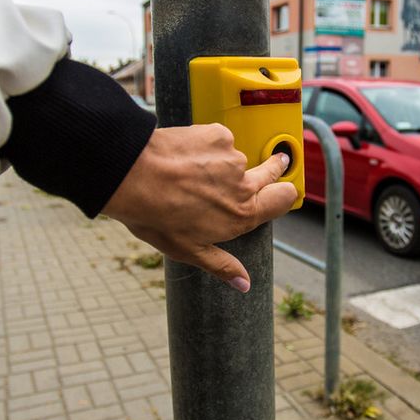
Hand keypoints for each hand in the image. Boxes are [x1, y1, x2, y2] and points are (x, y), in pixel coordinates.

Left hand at [101, 123, 297, 292]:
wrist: (133, 177)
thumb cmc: (157, 216)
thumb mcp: (188, 250)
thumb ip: (222, 266)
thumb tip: (244, 284)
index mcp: (242, 215)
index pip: (284, 199)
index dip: (285, 194)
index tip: (285, 189)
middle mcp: (243, 185)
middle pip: (272, 171)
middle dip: (274, 166)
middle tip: (275, 162)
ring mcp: (232, 157)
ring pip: (235, 157)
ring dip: (221, 162)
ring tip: (192, 170)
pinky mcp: (217, 135)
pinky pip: (218, 139)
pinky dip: (206, 145)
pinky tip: (186, 154)